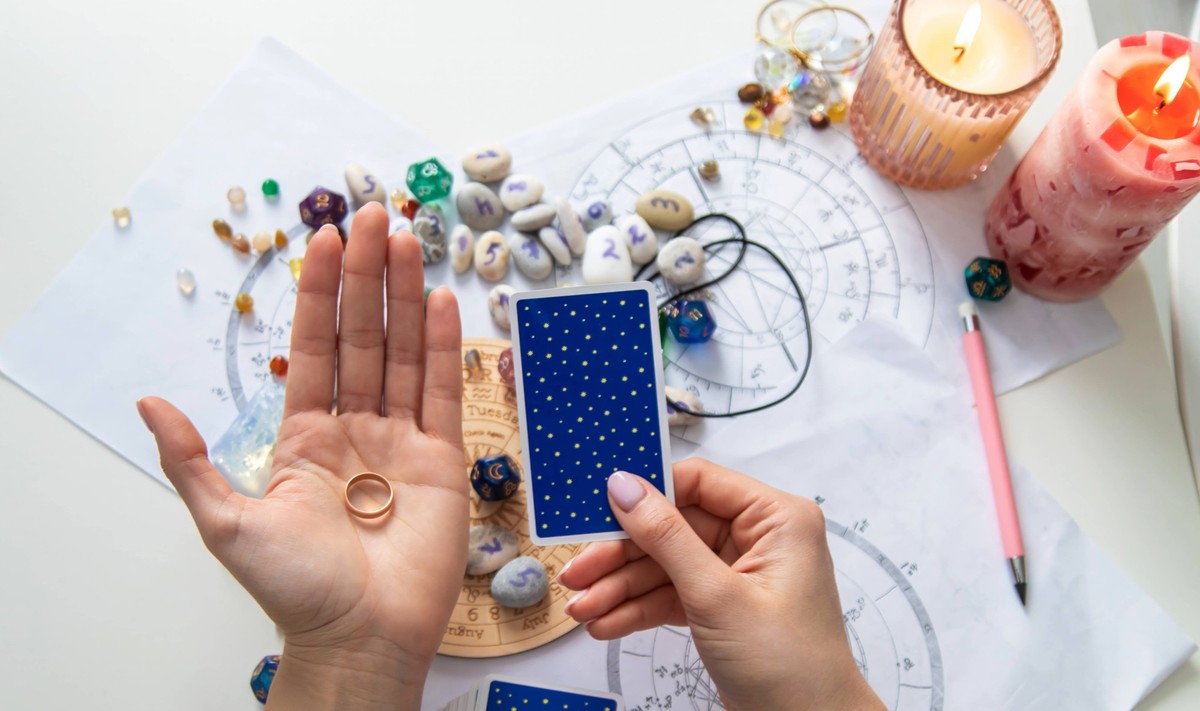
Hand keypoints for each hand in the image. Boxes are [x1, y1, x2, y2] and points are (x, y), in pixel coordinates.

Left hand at [137, 203, 465, 709]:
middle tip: (374, 216)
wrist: (359, 637)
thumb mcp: (225, 523)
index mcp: (305, 436)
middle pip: (365, 338)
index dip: (319, 294)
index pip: (315, 349)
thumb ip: (191, 459)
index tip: (325, 240)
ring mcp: (403, 441)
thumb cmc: (294, 588)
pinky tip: (440, 302)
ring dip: (405, 295)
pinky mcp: (445, 460)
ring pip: (405, 354)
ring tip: (408, 239)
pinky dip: (444, 347)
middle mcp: (356, 429)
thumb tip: (148, 401)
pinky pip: (443, 393)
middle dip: (367, 277)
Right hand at [559, 459, 882, 710]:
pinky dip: (639, 609)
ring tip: (582, 609)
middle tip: (577, 573)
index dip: (646, 493)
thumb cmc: (789, 664)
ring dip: (621, 588)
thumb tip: (624, 486)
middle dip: (622, 555)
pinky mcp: (723, 606)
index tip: (598, 506)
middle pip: (673, 527)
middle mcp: (759, 537)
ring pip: (666, 565)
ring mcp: (738, 573)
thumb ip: (666, 538)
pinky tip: (605, 623)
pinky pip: (672, 594)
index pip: (698, 482)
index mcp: (775, 518)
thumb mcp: (717, 596)